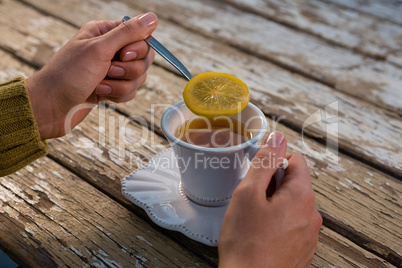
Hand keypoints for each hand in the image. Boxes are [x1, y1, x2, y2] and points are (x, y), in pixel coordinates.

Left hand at [26, 12, 157, 139]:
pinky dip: (118, 94)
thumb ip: (128, 33)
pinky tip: (101, 94)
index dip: (137, 48)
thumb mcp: (99, 49)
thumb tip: (152, 17)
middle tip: (109, 71)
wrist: (51, 107)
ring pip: (138, 77)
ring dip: (122, 85)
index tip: (122, 55)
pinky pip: (131, 91)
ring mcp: (111, 70)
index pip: (140, 36)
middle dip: (129, 70)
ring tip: (100, 85)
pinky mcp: (111, 87)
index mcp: (105, 33)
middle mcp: (110, 49)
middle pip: (143, 58)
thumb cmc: (68, 75)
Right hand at [218, 132, 321, 267]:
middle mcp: (312, 215)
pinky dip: (276, 223)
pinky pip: (290, 224)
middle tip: (251, 200)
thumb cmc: (246, 243)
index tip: (258, 176)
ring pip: (290, 204)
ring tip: (253, 219)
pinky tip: (260, 234)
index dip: (273, 163)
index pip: (296, 160)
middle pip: (293, 183)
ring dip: (272, 204)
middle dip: (271, 185)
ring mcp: (308, 234)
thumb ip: (264, 162)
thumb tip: (277, 137)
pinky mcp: (301, 249)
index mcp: (302, 196)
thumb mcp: (249, 193)